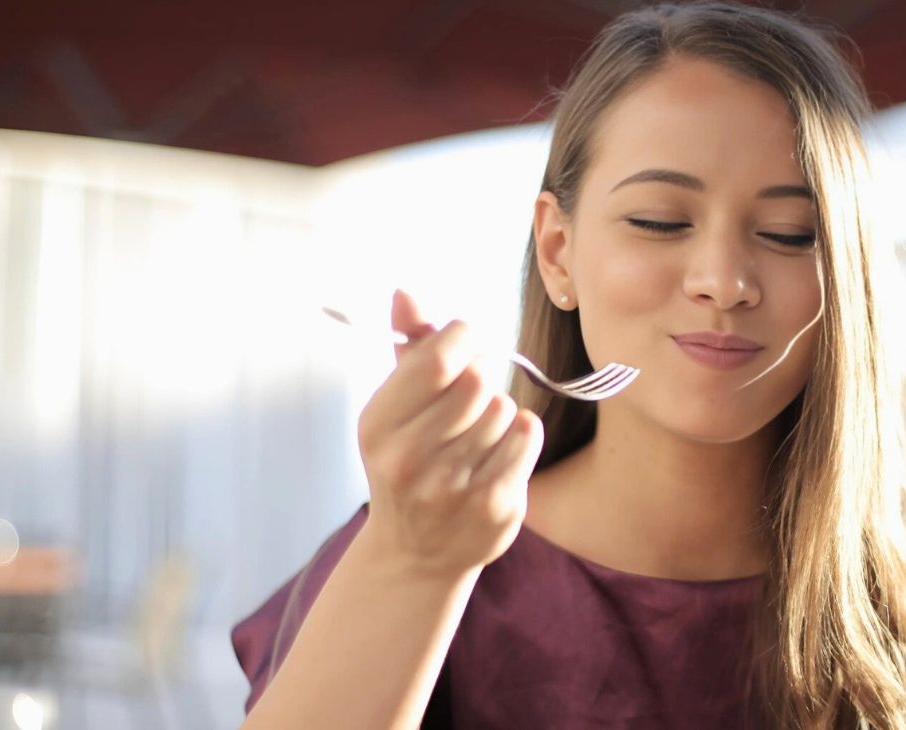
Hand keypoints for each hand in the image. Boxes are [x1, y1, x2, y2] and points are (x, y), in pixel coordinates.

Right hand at [355, 289, 543, 578]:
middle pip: (478, 380)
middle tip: (473, 391)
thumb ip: (407, 348)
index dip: (463, 337)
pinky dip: (520, 435)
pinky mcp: (494, 506)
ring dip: (499, 411)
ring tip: (478, 434)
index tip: (465, 342)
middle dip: (483, 375)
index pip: (439, 357)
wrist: (415, 554)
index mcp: (378, 425)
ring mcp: (453, 488)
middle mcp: (409, 460)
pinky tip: (498, 453)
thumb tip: (406, 291)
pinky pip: (526, 435)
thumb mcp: (395, 408)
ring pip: (504, 408)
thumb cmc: (408, 462)